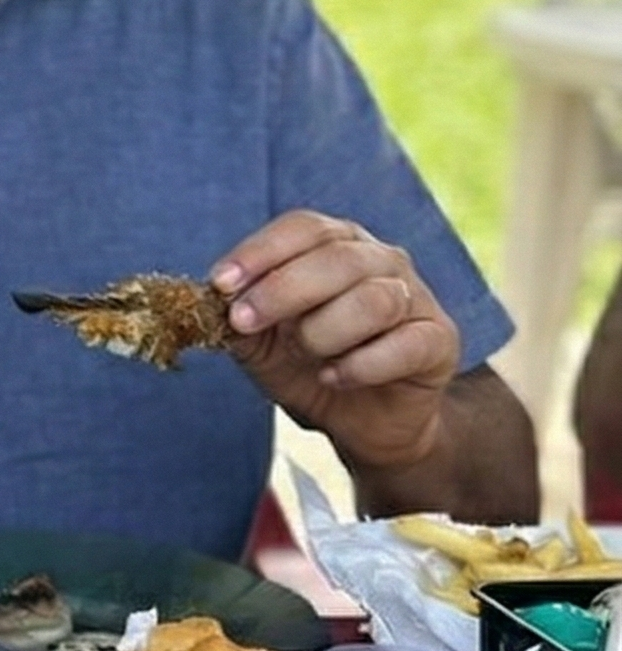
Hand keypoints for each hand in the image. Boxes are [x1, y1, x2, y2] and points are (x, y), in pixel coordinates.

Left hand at [214, 210, 460, 470]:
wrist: (358, 422)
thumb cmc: (306, 366)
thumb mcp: (260, 342)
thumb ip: (238, 317)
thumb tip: (211, 300)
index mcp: (335, 243)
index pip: (301, 227)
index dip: (259, 252)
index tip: (221, 283)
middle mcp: (379, 258)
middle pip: (335, 258)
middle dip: (281, 292)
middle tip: (245, 322)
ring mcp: (415, 296)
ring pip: (373, 300)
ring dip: (324, 332)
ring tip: (306, 356)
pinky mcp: (439, 338)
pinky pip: (405, 344)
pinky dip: (360, 365)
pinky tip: (334, 378)